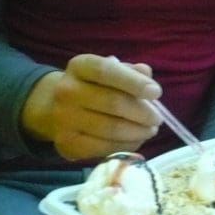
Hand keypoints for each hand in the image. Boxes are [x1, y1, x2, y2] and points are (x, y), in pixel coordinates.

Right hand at [20, 54, 162, 160]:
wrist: (55, 108)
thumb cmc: (94, 85)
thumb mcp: (110, 70)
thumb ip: (131, 71)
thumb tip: (147, 75)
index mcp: (80, 66)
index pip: (107, 71)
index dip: (134, 82)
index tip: (156, 92)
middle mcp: (66, 91)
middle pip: (112, 103)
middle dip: (142, 112)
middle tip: (158, 118)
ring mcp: (63, 119)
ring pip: (110, 128)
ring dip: (137, 131)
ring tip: (151, 130)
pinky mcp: (65, 144)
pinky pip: (102, 148)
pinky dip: (125, 145)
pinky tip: (136, 140)